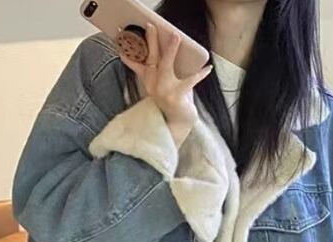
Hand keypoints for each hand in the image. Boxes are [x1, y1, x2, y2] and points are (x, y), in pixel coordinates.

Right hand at [119, 23, 212, 146]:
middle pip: (151, 59)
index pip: (138, 63)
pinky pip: (189, 81)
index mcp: (149, 81)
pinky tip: (208, 68)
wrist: (177, 124)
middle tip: (151, 26)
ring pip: (166, 66)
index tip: (125, 40)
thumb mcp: (163, 85)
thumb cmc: (172, 101)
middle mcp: (153, 85)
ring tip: (176, 37)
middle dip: (151, 41)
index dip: (131, 51)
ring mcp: (163, 91)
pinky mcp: (176, 96)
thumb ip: (160, 71)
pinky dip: (200, 74)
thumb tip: (169, 49)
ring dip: (171, 51)